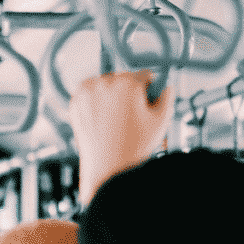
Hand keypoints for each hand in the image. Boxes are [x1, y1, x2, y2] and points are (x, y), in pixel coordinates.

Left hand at [70, 70, 172, 203]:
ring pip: (106, 84)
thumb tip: (166, 86)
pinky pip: (89, 93)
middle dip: (129, 92)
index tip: (148, 100)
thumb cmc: (134, 147)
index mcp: (128, 83)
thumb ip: (167, 97)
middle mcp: (105, 82)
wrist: (107, 169)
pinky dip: (95, 101)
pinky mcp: (75, 101)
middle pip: (124, 79)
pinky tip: (103, 119)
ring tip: (116, 119)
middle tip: (131, 115)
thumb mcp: (161, 121)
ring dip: (111, 94)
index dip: (149, 90)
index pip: (145, 75)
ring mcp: (87, 91)